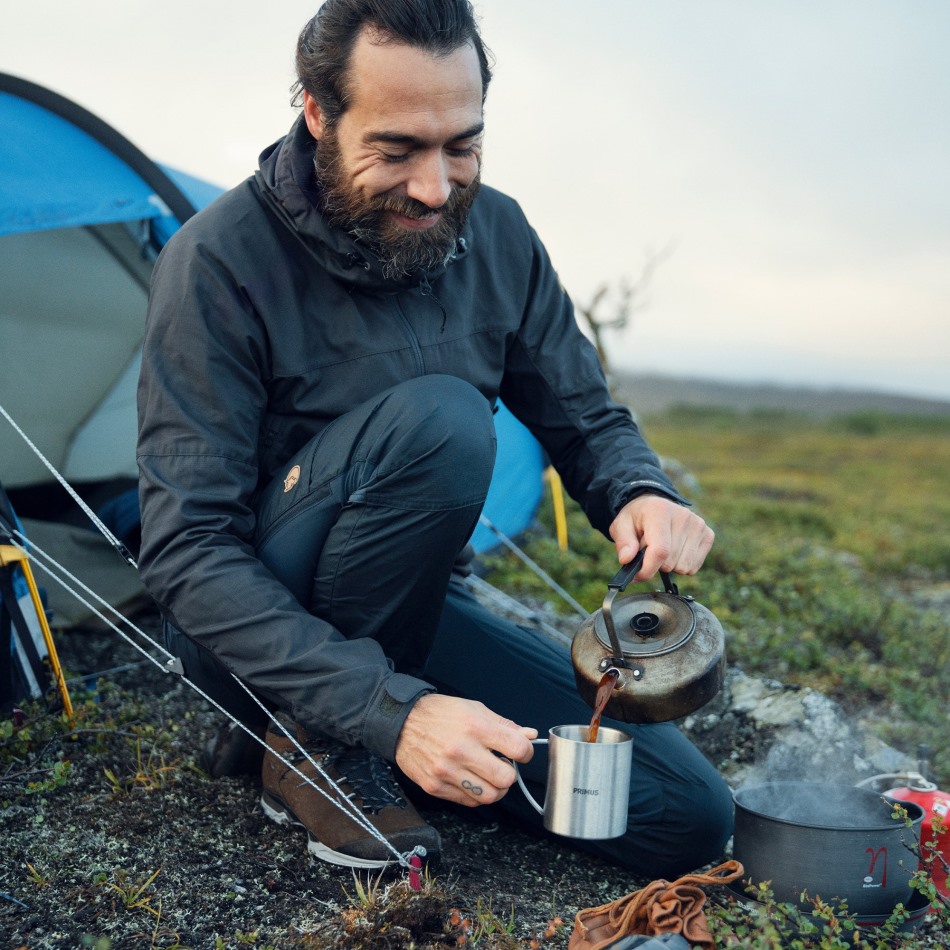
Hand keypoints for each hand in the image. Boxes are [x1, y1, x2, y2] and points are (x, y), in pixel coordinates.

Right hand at [395, 694, 536, 806]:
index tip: (520, 750)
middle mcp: (461, 750)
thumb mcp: (474, 708)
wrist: (401, 722)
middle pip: (506, 778)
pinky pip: (469, 802)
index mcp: (474, 727)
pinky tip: (470, 779)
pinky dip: (475, 794)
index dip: (526, 751)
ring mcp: (447, 771)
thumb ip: (504, 725)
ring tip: (487, 775)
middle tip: (502, 764)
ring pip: (489, 796)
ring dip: (495, 788)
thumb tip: (529, 735)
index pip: (517, 748)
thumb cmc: (440, 714)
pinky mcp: (435, 787)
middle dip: (510, 773)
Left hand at [609, 494, 713, 580]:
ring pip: (683, 567)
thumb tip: (627, 559)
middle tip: (648, 551)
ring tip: (662, 549)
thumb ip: (623, 543)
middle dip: (655, 564)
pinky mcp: (708, 534)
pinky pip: (694, 567)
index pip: (660, 551)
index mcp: (660, 511)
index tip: (637, 575)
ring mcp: (698, 525)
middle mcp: (683, 516)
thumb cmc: (637, 518)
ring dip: (669, 565)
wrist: (653, 506)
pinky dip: (681, 564)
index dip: (648, 569)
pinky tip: (674, 550)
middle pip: (670, 562)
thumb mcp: (621, 526)